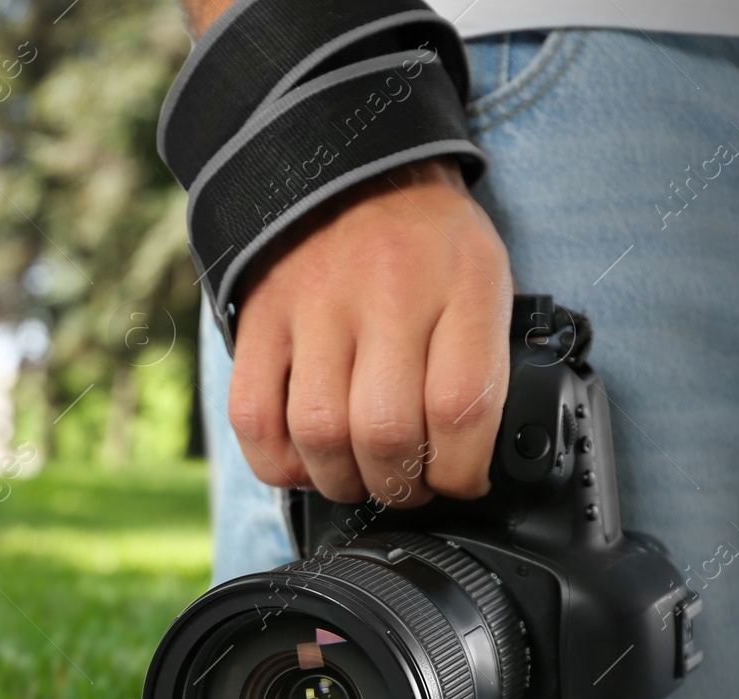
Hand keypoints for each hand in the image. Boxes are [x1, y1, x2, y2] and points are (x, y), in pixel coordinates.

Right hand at [225, 158, 513, 506]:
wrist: (353, 172)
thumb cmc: (428, 245)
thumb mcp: (485, 281)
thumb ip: (485, 360)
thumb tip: (475, 456)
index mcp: (460, 284)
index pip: (461, 407)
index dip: (460, 469)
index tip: (460, 480)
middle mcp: (386, 294)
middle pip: (386, 432)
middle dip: (400, 485)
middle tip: (406, 485)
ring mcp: (314, 307)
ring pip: (320, 433)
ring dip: (341, 480)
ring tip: (357, 476)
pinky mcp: (260, 321)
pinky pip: (253, 416)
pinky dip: (277, 462)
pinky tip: (303, 462)